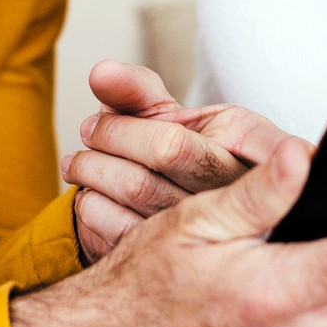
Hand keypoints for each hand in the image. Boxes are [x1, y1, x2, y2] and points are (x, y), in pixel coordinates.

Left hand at [63, 60, 307, 261]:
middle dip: (110, 138)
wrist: (182, 199)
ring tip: (77, 161)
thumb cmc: (181, 145)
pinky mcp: (185, 254)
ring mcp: (216, 227)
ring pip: (139, 191)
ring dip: (93, 171)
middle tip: (86, 131)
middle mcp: (242, 187)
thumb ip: (135, 89)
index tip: (91, 126)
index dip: (128, 132)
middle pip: (161, 156)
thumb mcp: (167, 112)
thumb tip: (99, 72)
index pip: (180, 139)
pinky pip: (123, 229)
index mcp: (249, 139)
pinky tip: (89, 193)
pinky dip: (92, 207)